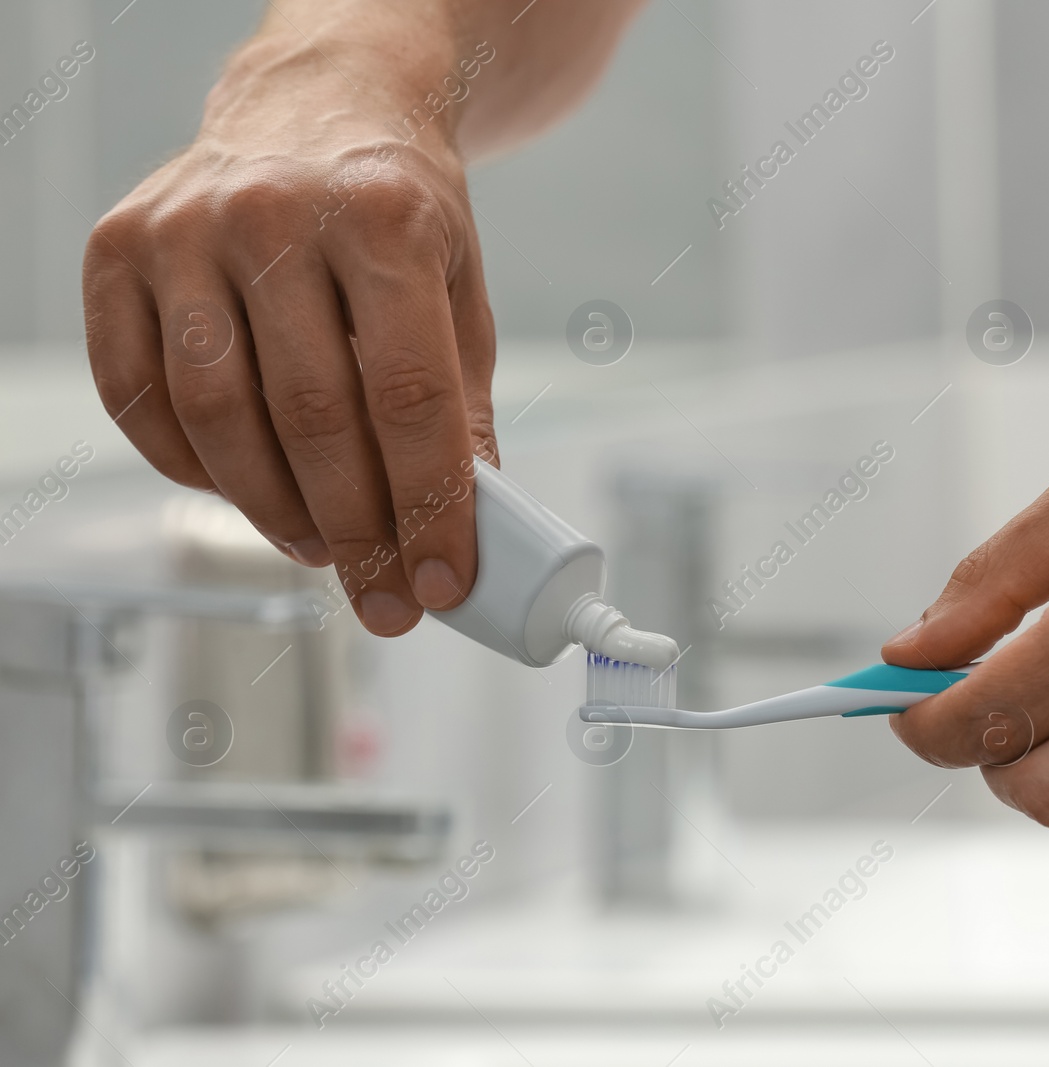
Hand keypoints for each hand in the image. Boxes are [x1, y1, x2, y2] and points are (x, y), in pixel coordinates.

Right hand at [83, 36, 494, 635]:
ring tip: (323, 551)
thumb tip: (466, 526)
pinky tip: (245, 494)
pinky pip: (138, 395)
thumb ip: (461, 406)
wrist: (320, 105)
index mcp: (384, 217)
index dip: (427, 507)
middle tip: (383, 596)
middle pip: (312, 418)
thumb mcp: (461, 290)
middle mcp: (275, 213)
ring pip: (218, 416)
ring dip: (272, 511)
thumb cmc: (398, 207)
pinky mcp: (118, 251)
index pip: (409, 396)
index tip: (441, 581)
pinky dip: (191, 467)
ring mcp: (183, 228)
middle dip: (355, 531)